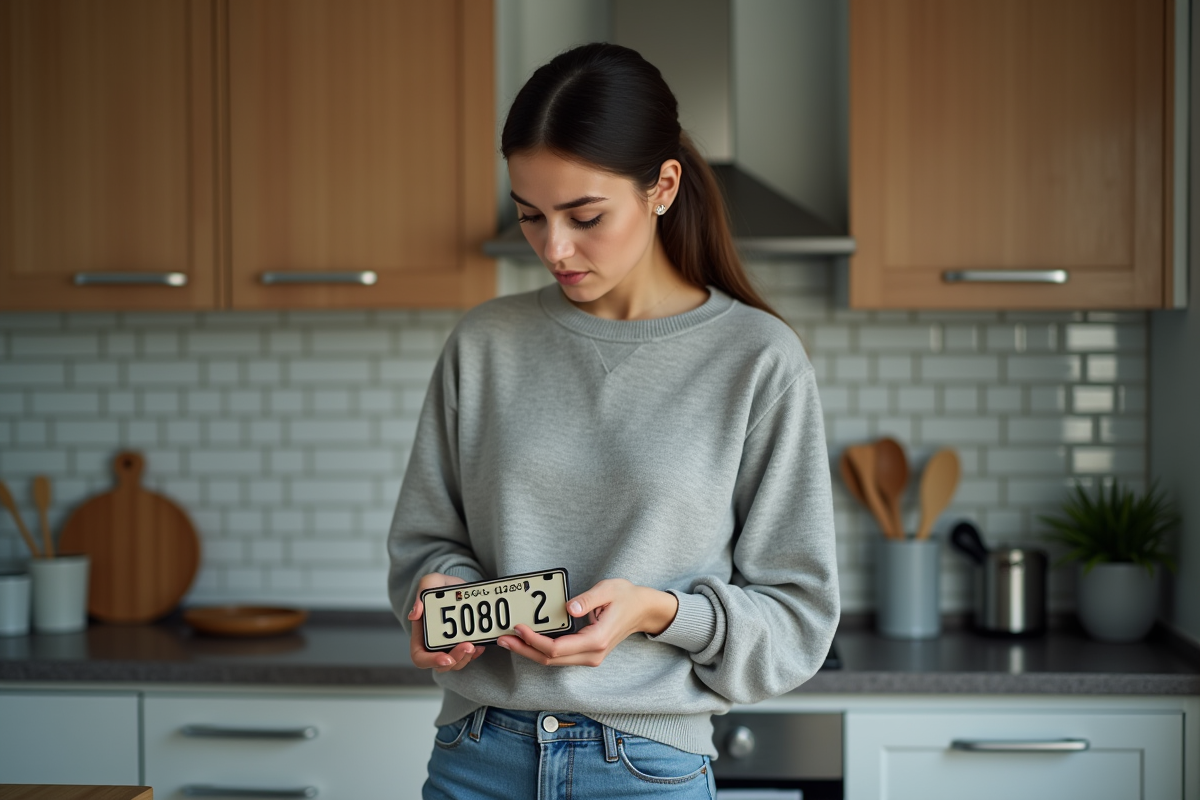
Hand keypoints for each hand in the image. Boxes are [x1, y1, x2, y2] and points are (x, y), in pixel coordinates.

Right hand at [407, 573, 486, 672]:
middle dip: (456, 659)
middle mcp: (434, 645)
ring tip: (476, 645)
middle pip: (441, 664)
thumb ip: (422, 592)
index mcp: (421, 634)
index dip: (431, 661)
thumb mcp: (431, 581)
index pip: (420, 657)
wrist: (459, 586)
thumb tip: (414, 614)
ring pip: (456, 663)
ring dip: (466, 658)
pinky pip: (468, 657)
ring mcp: (449, 647)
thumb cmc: (441, 586)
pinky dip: (475, 654)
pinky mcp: (463, 644)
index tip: (446, 657)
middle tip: (469, 646)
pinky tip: (482, 644)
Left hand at [495, 578, 677, 667]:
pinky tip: (526, 641)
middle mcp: (592, 654)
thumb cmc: (626, 597)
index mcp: (596, 640)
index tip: (518, 627)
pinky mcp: (585, 654)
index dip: (534, 640)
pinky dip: (540, 650)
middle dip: (524, 650)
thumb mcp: (609, 590)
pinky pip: (558, 657)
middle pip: (550, 660)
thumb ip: (588, 599)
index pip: (557, 648)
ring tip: (508, 641)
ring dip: (529, 652)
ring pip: (552, 661)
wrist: (643, 610)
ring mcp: (589, 657)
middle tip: (502, 639)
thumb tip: (569, 608)